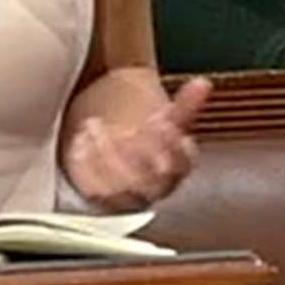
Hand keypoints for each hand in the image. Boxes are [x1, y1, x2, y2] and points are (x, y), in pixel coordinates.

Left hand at [64, 77, 208, 211]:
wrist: (115, 159)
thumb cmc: (146, 137)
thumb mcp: (166, 120)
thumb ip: (185, 105)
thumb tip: (204, 83)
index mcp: (179, 168)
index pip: (180, 162)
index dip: (169, 143)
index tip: (158, 122)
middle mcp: (156, 188)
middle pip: (150, 179)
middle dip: (133, 151)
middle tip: (120, 128)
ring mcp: (128, 198)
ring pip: (120, 188)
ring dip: (105, 154)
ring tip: (93, 125)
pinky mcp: (100, 201)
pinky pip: (92, 190)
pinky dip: (85, 166)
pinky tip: (80, 142)